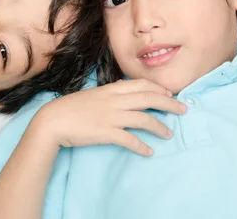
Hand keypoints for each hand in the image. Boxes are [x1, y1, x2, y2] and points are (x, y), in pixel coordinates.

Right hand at [32, 79, 186, 156]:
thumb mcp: (93, 95)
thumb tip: (124, 93)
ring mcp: (111, 116)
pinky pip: (129, 140)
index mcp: (111, 89)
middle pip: (150, 98)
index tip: (170, 93)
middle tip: (183, 109)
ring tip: (169, 134)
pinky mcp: (106, 133)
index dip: (159, 88)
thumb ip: (110, 94)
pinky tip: (148, 152)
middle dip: (169, 103)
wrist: (53, 120)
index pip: (142, 84)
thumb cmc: (70, 107)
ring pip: (144, 119)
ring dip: (160, 127)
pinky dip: (141, 146)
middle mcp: (114, 100)